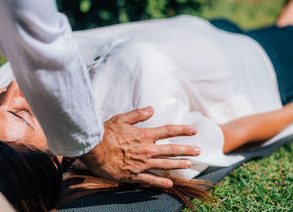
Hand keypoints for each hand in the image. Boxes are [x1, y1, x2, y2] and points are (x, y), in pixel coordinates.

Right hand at [79, 106, 199, 187]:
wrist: (93, 150)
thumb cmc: (105, 133)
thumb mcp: (121, 119)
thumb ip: (138, 114)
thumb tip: (152, 109)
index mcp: (145, 135)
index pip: (169, 131)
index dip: (183, 130)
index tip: (194, 131)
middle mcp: (147, 149)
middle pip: (172, 149)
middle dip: (187, 150)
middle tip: (198, 151)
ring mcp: (142, 164)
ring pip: (165, 165)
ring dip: (179, 164)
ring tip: (190, 164)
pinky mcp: (134, 175)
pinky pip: (151, 180)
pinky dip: (161, 182)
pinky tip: (170, 183)